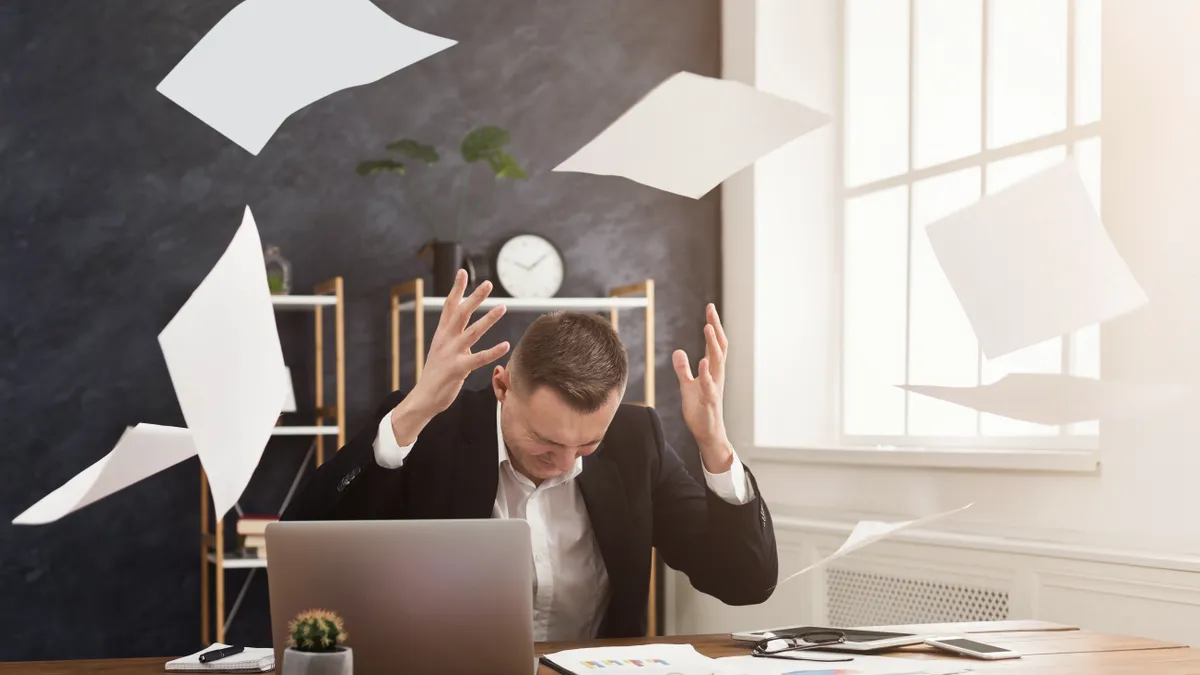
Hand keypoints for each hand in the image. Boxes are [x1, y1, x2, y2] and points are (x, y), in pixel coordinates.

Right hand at [392, 270, 508, 443]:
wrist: (423, 397)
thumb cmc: (436, 373)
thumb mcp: (442, 349)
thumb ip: (454, 336)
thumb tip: (465, 324)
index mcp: (442, 334)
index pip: (449, 307)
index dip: (456, 289)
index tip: (462, 272)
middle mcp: (445, 340)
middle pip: (461, 313)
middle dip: (474, 297)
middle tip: (488, 283)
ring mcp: (451, 354)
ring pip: (472, 332)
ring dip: (488, 319)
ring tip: (502, 307)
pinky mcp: (458, 369)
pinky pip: (478, 359)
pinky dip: (492, 351)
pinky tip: (505, 345)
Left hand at [672, 304, 732, 472]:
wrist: (708, 433)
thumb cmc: (700, 409)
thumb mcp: (687, 386)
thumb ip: (683, 369)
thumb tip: (678, 351)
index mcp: (712, 370)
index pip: (714, 343)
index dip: (713, 325)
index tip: (710, 307)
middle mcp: (716, 375)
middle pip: (719, 347)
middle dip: (715, 327)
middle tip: (711, 310)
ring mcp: (715, 387)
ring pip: (717, 362)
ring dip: (713, 344)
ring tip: (708, 327)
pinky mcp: (710, 400)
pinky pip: (709, 384)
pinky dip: (706, 373)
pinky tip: (702, 361)